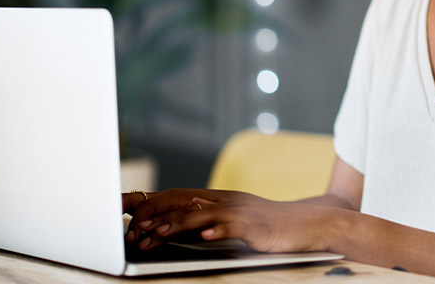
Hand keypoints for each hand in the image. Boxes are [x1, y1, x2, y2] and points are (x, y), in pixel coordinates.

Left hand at [124, 188, 334, 253]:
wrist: (308, 224)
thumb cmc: (271, 227)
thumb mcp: (236, 221)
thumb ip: (210, 221)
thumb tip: (179, 228)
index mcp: (218, 198)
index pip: (176, 196)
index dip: (150, 204)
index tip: (126, 215)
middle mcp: (225, 200)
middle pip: (181, 201)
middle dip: (152, 215)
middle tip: (129, 231)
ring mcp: (240, 211)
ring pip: (200, 214)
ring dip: (173, 225)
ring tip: (152, 236)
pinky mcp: (254, 225)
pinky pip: (231, 226)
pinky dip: (215, 231)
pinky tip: (204, 238)